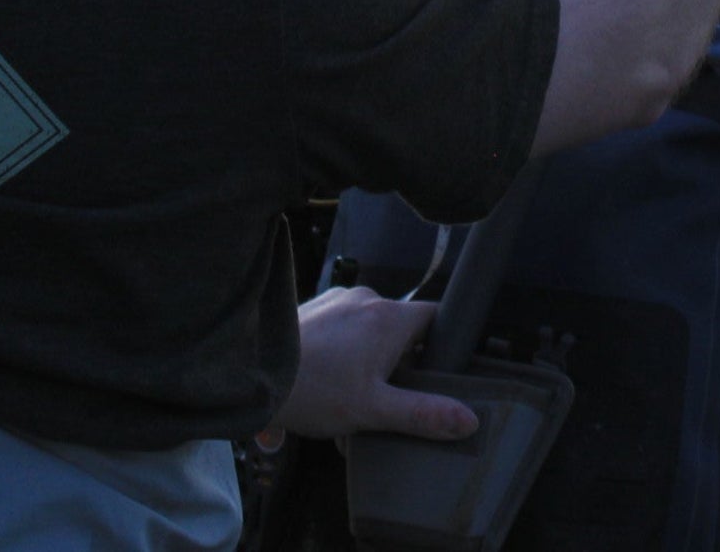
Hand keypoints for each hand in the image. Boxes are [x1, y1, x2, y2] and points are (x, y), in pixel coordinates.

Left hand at [276, 287, 478, 441]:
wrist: (250, 371)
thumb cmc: (315, 390)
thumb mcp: (373, 410)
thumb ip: (423, 414)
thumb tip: (469, 420)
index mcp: (391, 318)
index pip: (436, 317)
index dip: (443, 342)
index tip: (439, 369)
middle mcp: (369, 299)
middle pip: (400, 328)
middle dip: (397, 362)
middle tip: (384, 399)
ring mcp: (338, 300)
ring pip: (368, 328)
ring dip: (366, 357)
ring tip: (346, 397)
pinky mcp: (314, 307)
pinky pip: (341, 325)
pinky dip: (341, 348)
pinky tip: (324, 380)